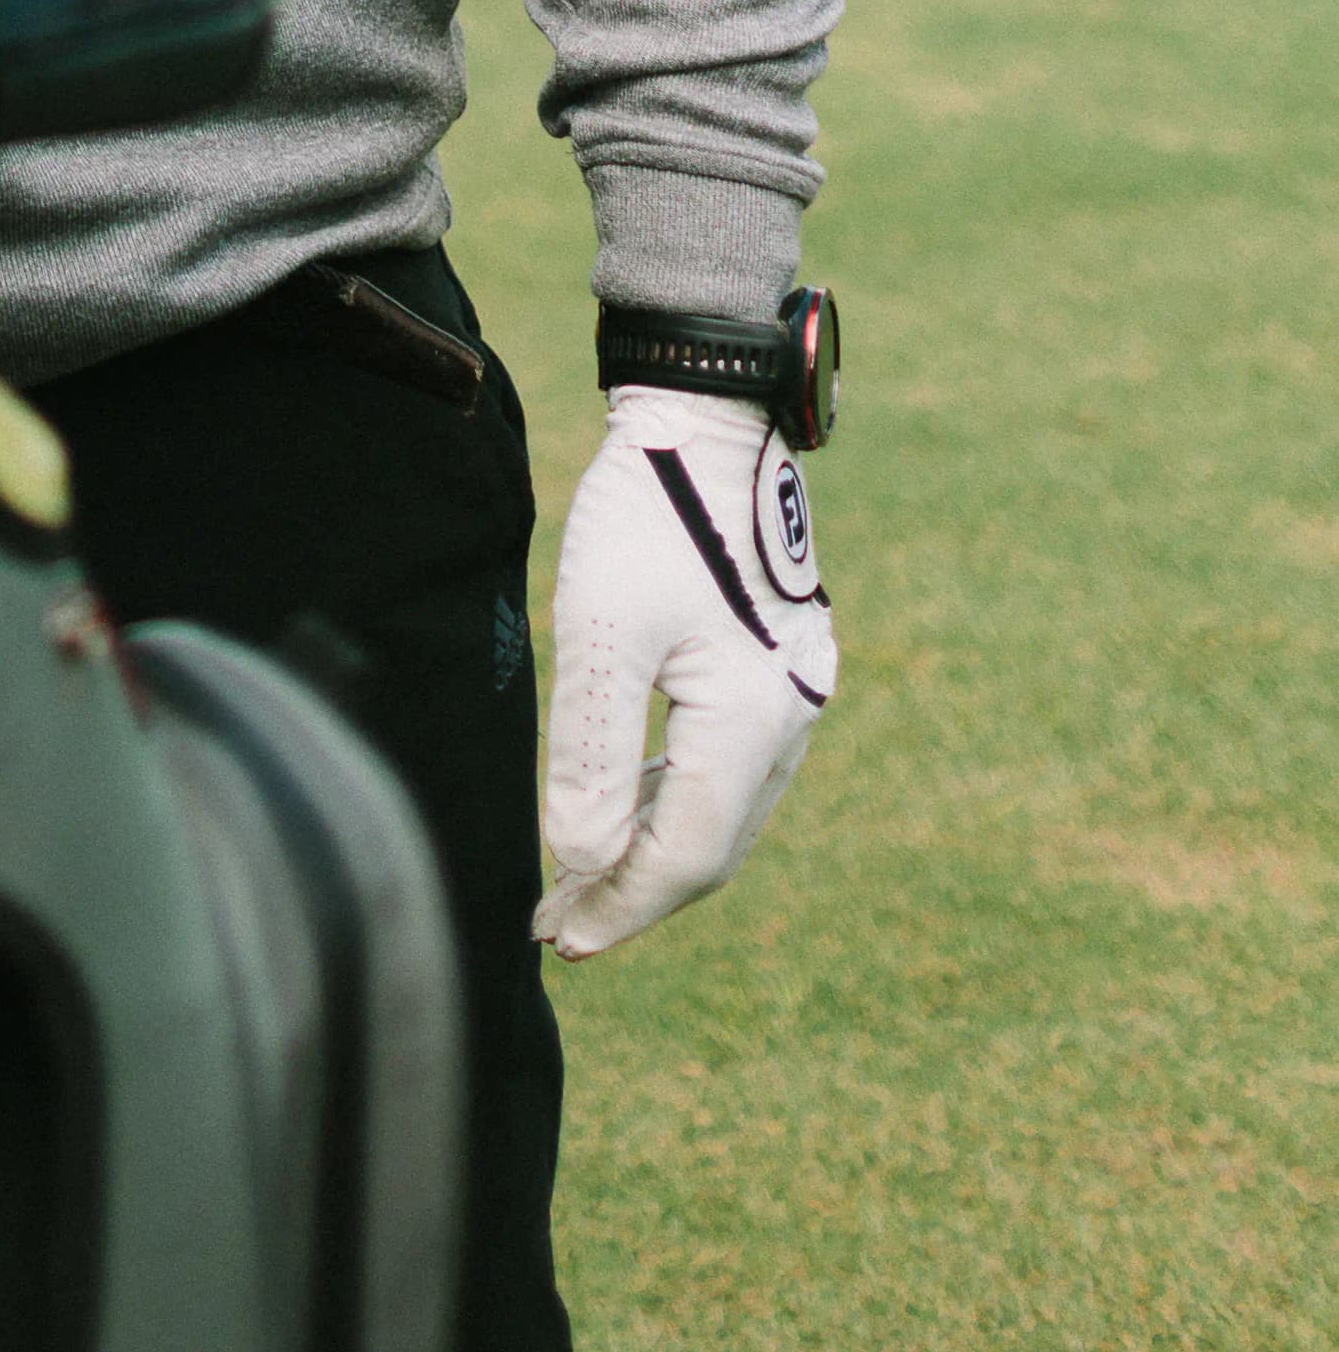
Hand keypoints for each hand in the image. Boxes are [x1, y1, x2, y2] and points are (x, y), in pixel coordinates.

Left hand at [535, 390, 836, 959]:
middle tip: (562, 927)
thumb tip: (579, 860)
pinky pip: (730, 768)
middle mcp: (790, 720)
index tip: (558, 938)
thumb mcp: (601, 629)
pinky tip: (632, 806)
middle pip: (713, 846)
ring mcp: (793, 695)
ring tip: (584, 879)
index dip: (621, 905)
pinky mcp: (777, 668)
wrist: (706, 412)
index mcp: (753, 720)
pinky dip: (678, 800)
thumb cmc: (645, 510)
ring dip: (657, 851)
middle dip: (635, 891)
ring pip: (725, 812)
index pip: (687, 856)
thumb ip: (593, 752)